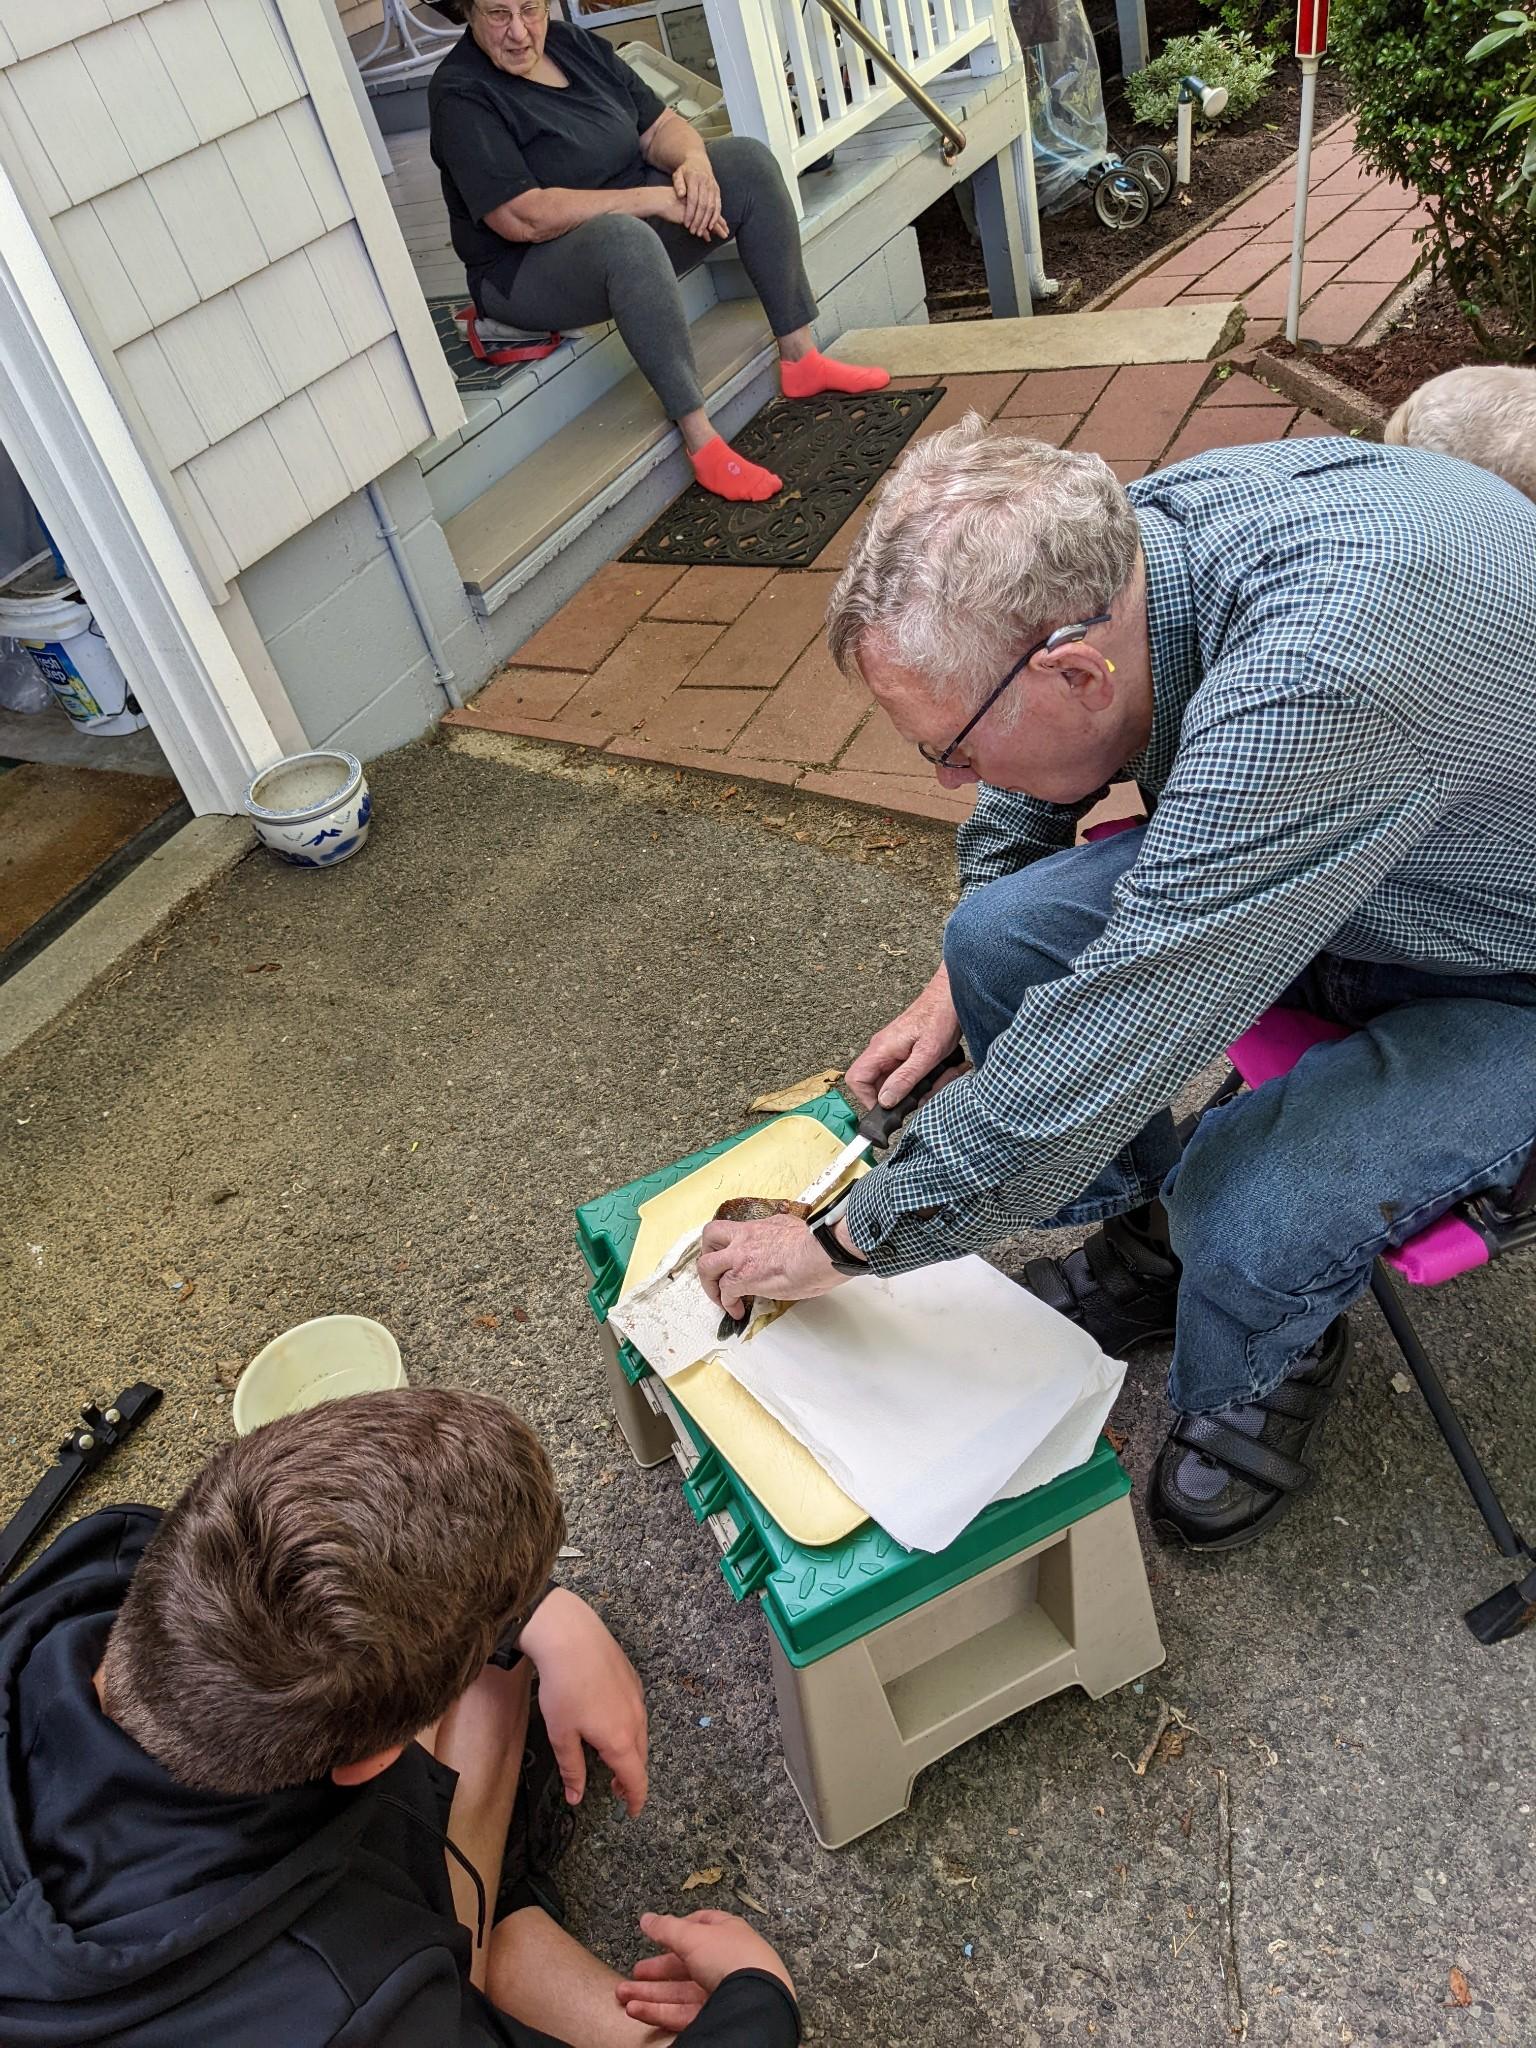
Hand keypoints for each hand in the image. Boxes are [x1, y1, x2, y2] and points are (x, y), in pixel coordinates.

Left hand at [515, 1590, 647, 1815]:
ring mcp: (637, 1696)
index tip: (632, 1812)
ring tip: (611, 1758)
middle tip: (614, 1789)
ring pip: (641, 1734)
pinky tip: (610, 1722)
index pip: (636, 1779)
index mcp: (620, 1740)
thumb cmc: (563, 1688)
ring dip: (630, 1752)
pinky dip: (629, 1728)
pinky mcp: (633, 1678)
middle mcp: (636, 1719)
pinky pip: (637, 1712)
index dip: (636, 1799)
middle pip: (640, 1758)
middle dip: (631, 1777)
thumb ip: (573, 1769)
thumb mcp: (561, 1735)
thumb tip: (576, 1799)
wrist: (571, 1636)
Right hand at [615, 1911, 793, 2030]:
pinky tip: (636, 2010)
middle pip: (684, 1966)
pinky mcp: (715, 2018)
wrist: (754, 2001)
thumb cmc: (730, 1958)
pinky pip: (682, 2014)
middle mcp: (725, 1963)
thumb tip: (646, 1918)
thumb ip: (667, 1928)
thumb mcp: (693, 1936)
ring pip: (679, 1993)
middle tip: (633, 1974)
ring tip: (622, 1995)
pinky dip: (658, 2012)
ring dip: (649, 1994)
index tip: (656, 1936)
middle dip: (655, 1970)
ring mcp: (721, 1993)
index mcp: (727, 1934)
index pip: (700, 1928)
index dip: (677, 1931)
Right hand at [643, 186, 726, 239]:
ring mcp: (696, 210)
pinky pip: (700, 226)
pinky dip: (704, 232)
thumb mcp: (681, 207)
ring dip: (717, 229)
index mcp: (698, 199)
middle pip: (713, 215)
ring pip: (709, 220)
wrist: (660, 199)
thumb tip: (693, 219)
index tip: (723, 224)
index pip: (711, 209)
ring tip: (724, 235)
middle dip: (721, 224)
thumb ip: (690, 213)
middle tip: (727, 231)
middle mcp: (699, 204)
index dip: (717, 218)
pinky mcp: (691, 216)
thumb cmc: (667, 201)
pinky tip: (708, 238)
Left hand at [673, 154, 722, 237]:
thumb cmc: (685, 171)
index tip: (686, 224)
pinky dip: (716, 216)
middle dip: (699, 220)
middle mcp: (705, 182)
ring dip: (707, 221)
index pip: (693, 199)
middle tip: (694, 231)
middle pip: (703, 205)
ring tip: (701, 231)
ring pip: (712, 207)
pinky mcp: (717, 190)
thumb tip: (681, 194)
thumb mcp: (678, 174)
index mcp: (695, 178)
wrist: (698, 161)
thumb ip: (678, 184)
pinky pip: (718, 205)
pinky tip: (711, 226)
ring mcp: (713, 186)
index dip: (690, 213)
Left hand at [698, 1212, 858, 1317]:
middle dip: (708, 1254)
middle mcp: (745, 1237)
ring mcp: (741, 1257)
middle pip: (710, 1236)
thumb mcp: (794, 1229)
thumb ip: (782, 1236)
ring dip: (710, 1283)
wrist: (822, 1252)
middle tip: (716, 1271)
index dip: (728, 1242)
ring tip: (719, 1298)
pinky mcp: (743, 1278)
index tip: (733, 1255)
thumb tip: (785, 1244)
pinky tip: (736, 1311)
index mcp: (760, 1226)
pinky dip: (727, 1304)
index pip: (734, 1228)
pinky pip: (724, 1292)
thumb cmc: (818, 1244)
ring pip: (706, 1265)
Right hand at [845, 963, 963, 1111]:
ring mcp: (896, 1052)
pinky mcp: (908, 1053)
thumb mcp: (927, 1054)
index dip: (867, 1099)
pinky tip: (948, 1068)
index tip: (889, 1109)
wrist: (952, 995)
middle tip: (930, 1090)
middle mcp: (884, 1051)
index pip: (856, 1079)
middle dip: (908, 1095)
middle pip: (881, 1086)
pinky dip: (931, 1077)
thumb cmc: (940, 1016)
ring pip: (902, 1083)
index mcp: (881, 1049)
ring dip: (926, 1085)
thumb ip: (905, 1079)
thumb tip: (885, 1102)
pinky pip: (913, 1074)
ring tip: (947, 1073)